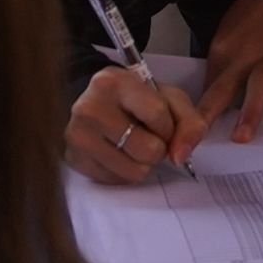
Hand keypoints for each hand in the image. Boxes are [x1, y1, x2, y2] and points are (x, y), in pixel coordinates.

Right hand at [65, 64, 209, 185]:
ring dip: (142, 163)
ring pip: (134, 171)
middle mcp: (89, 106)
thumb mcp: (169, 99)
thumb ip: (190, 123)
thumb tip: (181, 157)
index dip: (169, 127)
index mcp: (115, 81)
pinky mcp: (73, 159)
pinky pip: (116, 181)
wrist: (99, 104)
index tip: (163, 124)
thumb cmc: (137, 101)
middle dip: (157, 148)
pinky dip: (124, 172)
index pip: (158, 115)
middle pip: (148, 149)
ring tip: (132, 145)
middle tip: (147, 136)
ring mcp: (77, 134)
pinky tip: (117, 153)